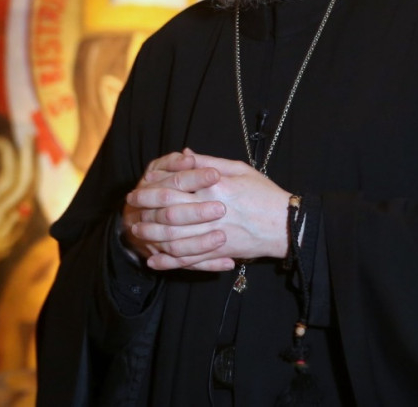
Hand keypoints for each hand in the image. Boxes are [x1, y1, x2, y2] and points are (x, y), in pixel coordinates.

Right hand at [0, 136, 33, 309]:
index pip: (8, 175)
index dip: (10, 154)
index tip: (4, 139)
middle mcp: (2, 220)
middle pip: (26, 184)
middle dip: (31, 156)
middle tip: (32, 137)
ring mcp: (12, 231)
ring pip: (31, 197)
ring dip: (34, 173)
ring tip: (32, 154)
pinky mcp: (15, 240)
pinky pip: (28, 212)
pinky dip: (29, 193)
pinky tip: (27, 181)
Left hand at [126, 148, 290, 271]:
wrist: (286, 224)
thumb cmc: (264, 192)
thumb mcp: (239, 168)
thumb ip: (208, 162)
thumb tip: (184, 155)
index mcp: (214, 186)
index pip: (174, 185)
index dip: (152, 187)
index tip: (139, 186)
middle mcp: (211, 210)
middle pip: (168, 211)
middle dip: (146, 209)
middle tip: (131, 208)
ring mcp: (214, 234)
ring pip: (173, 238)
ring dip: (151, 235)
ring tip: (138, 232)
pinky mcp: (219, 253)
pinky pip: (188, 260)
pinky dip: (168, 262)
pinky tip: (154, 261)